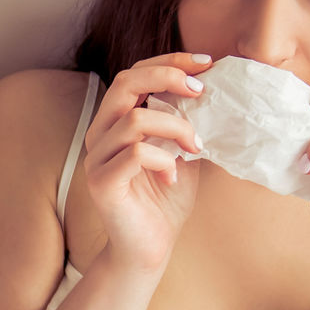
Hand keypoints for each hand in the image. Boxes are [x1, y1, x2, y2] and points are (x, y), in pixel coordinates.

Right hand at [82, 53, 213, 269]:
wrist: (149, 248)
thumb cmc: (164, 200)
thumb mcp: (182, 151)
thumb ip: (185, 123)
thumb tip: (213, 91)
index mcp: (114, 122)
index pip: (133, 74)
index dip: (168, 62)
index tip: (206, 62)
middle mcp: (99, 134)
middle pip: (124, 83)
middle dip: (167, 77)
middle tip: (201, 91)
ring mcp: (96, 158)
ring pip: (134, 119)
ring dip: (176, 128)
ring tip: (195, 148)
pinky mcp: (101, 183)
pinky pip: (136, 154)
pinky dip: (164, 161)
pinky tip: (173, 177)